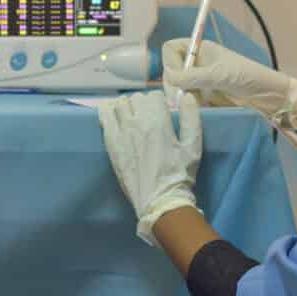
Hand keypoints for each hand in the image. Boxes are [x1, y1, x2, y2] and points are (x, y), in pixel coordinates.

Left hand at [98, 90, 202, 244]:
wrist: (159, 200)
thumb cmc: (179, 174)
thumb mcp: (193, 146)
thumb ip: (191, 118)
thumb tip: (187, 95)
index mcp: (158, 121)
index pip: (154, 96)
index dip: (160, 102)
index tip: (162, 112)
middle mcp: (137, 122)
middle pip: (136, 98)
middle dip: (144, 104)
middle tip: (149, 117)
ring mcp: (121, 132)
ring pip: (119, 104)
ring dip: (127, 107)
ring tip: (132, 118)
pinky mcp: (111, 143)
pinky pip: (104, 117)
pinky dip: (107, 112)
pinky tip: (114, 117)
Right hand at [162, 39, 296, 130]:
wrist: (268, 95)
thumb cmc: (247, 77)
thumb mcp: (218, 75)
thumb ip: (192, 76)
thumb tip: (169, 79)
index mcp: (201, 49)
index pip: (171, 49)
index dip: (169, 62)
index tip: (176, 77)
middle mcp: (198, 62)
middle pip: (172, 69)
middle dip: (172, 83)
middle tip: (176, 100)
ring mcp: (201, 79)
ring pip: (178, 85)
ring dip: (179, 95)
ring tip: (185, 106)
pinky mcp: (205, 94)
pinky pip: (188, 97)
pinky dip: (188, 103)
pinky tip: (194, 109)